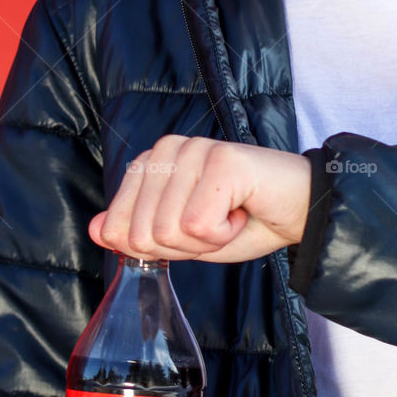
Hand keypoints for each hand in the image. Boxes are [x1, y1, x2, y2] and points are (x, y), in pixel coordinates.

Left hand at [89, 134, 312, 263]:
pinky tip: (242, 211)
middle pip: (142, 234)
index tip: (194, 229)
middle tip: (217, 223)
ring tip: (231, 215)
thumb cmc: (244, 219)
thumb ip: (139, 233)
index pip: (116, 227)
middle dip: (184, 247)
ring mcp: (194, 150)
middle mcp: (167, 149)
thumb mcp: (182, 237)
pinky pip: (199, 226)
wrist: (300, 210)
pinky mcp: (222, 161)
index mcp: (151, 163)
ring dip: (207, 240)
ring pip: (170, 231)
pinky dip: (225, 234)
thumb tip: (96, 229)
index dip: (159, 247)